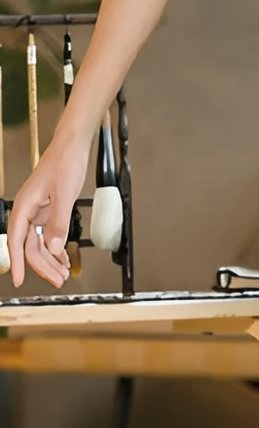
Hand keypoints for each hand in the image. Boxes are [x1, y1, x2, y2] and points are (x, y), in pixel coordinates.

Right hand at [9, 132, 89, 287]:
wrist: (73, 147)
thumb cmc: (65, 163)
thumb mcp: (65, 195)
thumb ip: (58, 223)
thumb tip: (53, 248)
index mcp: (25, 207)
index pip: (17, 241)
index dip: (17, 262)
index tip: (18, 280)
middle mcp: (28, 211)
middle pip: (30, 246)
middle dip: (43, 266)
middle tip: (57, 280)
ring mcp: (39, 212)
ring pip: (40, 243)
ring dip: (51, 260)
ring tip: (63, 274)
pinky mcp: (49, 210)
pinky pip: (49, 235)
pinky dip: (56, 249)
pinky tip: (63, 259)